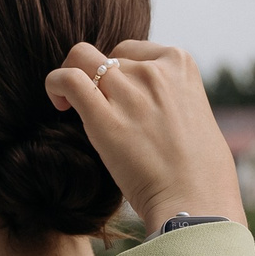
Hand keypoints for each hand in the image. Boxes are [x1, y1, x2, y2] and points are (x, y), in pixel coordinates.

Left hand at [44, 41, 246, 231]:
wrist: (196, 204)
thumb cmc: (199, 173)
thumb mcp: (194, 115)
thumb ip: (169, 97)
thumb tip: (144, 103)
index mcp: (180, 64)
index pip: (132, 51)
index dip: (118, 72)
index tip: (117, 98)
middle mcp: (155, 71)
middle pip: (107, 56)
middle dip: (97, 78)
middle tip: (95, 107)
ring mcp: (130, 91)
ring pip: (81, 58)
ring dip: (71, 77)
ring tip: (70, 106)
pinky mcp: (105, 118)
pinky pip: (68, 79)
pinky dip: (55, 83)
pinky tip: (58, 103)